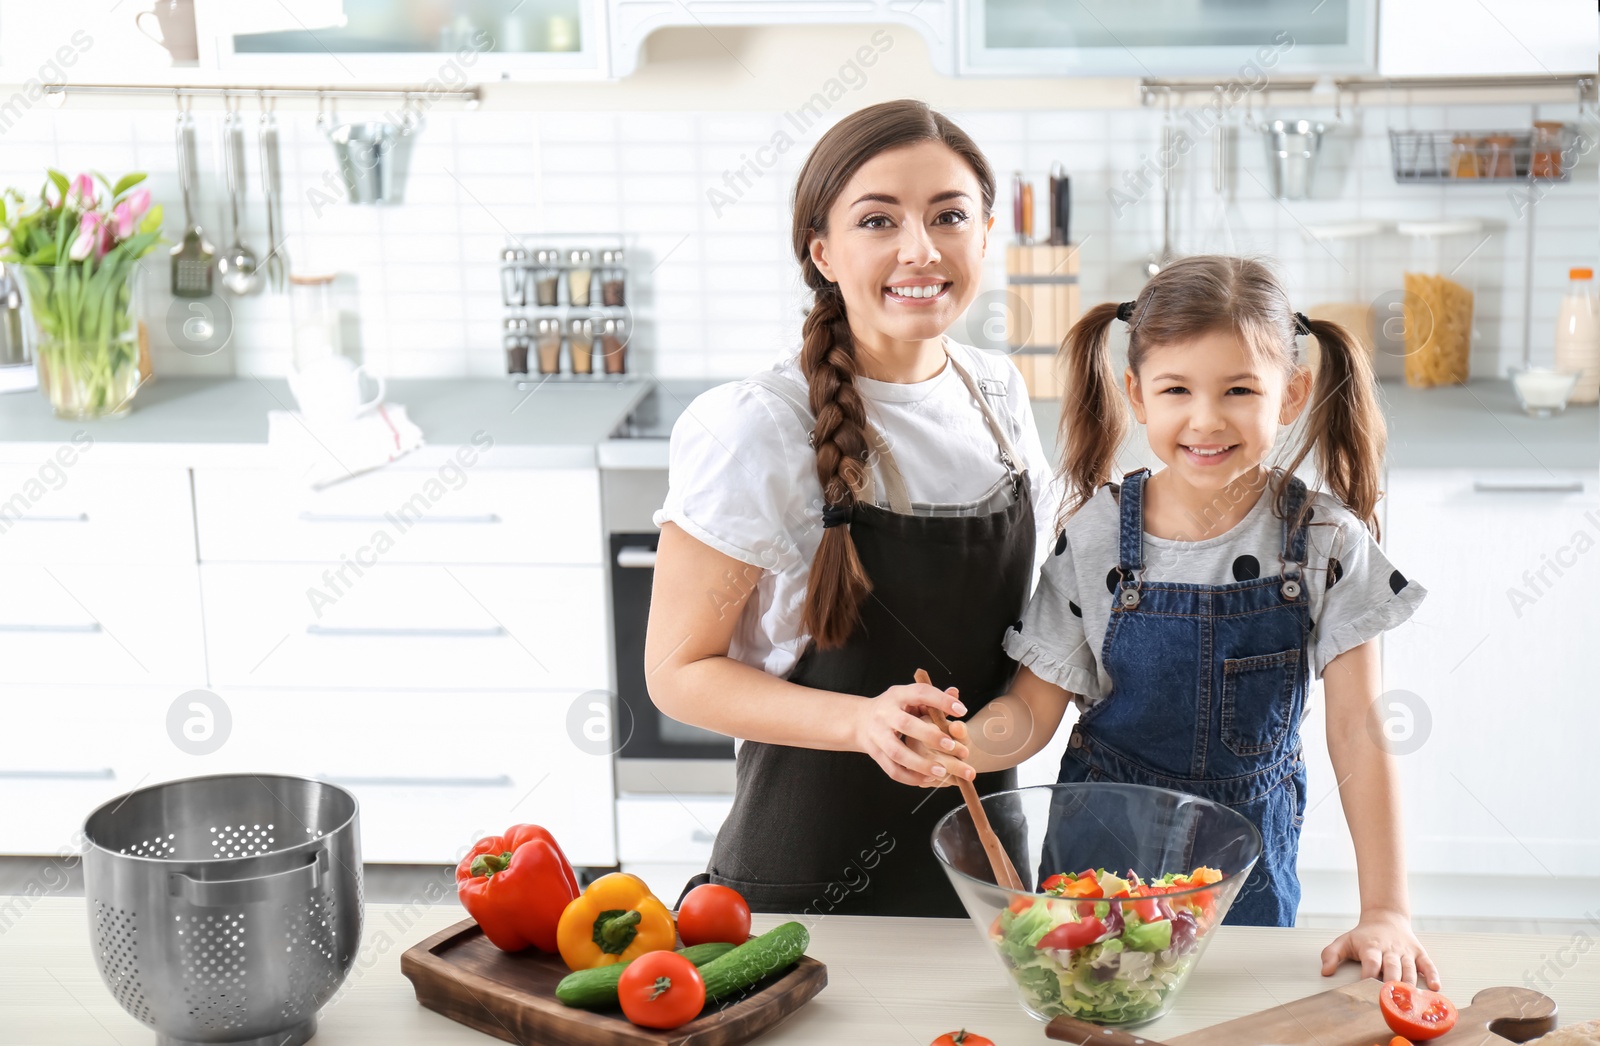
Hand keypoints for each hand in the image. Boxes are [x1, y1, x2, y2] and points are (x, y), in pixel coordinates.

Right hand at [853, 681, 973, 787]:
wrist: (860, 721)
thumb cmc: (894, 708)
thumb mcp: (909, 697)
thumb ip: (933, 698)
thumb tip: (955, 694)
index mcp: (897, 695)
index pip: (920, 693)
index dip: (941, 700)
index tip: (962, 710)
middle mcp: (885, 714)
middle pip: (906, 725)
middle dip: (930, 736)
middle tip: (952, 746)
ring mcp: (877, 735)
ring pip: (897, 752)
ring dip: (920, 764)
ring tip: (942, 772)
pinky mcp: (875, 754)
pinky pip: (892, 769)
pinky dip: (910, 777)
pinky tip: (928, 779)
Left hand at [1320, 908, 1440, 988]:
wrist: (1385, 917)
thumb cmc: (1364, 935)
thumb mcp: (1344, 941)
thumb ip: (1331, 955)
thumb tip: (1325, 971)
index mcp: (1371, 947)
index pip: (1371, 961)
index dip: (1369, 974)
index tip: (1366, 988)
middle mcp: (1390, 949)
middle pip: (1392, 967)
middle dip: (1392, 983)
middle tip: (1391, 999)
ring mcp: (1406, 952)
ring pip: (1410, 969)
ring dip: (1410, 984)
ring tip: (1411, 1000)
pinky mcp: (1419, 953)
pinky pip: (1428, 964)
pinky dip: (1433, 975)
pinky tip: (1435, 987)